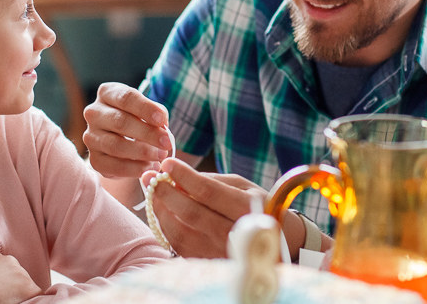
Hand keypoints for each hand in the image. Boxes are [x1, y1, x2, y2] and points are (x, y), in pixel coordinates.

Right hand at [83, 82, 172, 179]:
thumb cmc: (138, 119)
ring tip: (160, 156)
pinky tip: (149, 168)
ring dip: (142, 152)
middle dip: (147, 133)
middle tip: (167, 143)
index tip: (162, 120)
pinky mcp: (94, 159)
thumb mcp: (148, 110)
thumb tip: (163, 126)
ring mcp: (90, 137)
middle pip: (120, 122)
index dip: (145, 109)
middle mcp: (94, 113)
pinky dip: (134, 168)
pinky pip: (113, 166)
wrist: (123, 142)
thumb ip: (157, 114)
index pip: (126, 98)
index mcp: (107, 93)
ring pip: (115, 145)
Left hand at [144, 159, 304, 258]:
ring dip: (161, 210)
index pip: (208, 191)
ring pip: (180, 231)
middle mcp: (234, 233)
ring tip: (152, 192)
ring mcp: (220, 251)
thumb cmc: (255, 206)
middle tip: (151, 176)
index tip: (167, 164)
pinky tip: (162, 212)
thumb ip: (212, 181)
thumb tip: (176, 175)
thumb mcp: (242, 187)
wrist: (275, 242)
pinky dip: (166, 227)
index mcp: (247, 208)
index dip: (184, 176)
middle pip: (191, 212)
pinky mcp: (208, 262)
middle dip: (166, 192)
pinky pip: (179, 245)